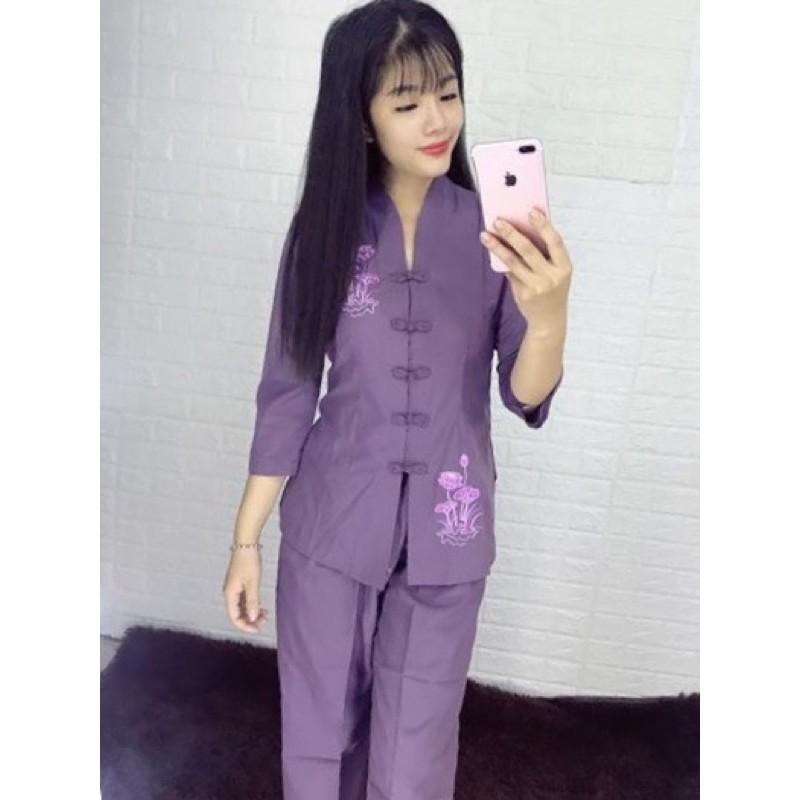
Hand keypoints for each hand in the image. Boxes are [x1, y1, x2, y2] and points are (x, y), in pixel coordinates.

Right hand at [223, 549, 267, 634]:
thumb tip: (252, 618)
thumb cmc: (248, 562)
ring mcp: (234, 589)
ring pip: (241, 608)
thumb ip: (252, 601)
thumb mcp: (253, 583)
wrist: (246, 545)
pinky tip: (261, 607)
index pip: (234, 618)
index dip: (245, 626)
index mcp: (230, 594)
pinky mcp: (239, 584)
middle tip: (264, 622)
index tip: (257, 629)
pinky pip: (244, 600)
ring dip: (252, 613)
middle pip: (237, 614)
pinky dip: (252, 605)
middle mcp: (230, 593)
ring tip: (265, 615)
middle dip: (250, 621)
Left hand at [479, 206, 572, 328]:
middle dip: (512, 233)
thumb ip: (544, 253)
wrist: (549, 319)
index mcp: (564, 267)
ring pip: (513, 262)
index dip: (544, 226)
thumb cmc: (552, 288)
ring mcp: (536, 287)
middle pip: (529, 250)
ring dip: (497, 246)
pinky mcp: (523, 294)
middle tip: (498, 220)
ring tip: (486, 235)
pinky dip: (500, 260)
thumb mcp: (556, 271)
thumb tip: (521, 228)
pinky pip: (509, 272)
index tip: (531, 211)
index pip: (555, 242)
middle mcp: (551, 277)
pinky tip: (492, 249)